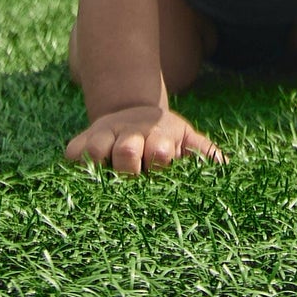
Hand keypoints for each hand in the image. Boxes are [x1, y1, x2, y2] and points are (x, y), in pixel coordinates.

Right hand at [64, 104, 224, 176]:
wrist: (133, 115)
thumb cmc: (165, 137)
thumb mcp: (187, 140)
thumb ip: (203, 152)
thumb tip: (224, 166)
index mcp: (158, 135)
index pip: (159, 149)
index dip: (160, 157)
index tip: (163, 162)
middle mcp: (129, 134)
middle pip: (126, 151)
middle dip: (131, 165)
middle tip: (133, 178)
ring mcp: (104, 137)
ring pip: (95, 152)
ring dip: (102, 167)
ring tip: (107, 182)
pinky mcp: (81, 143)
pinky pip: (72, 155)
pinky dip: (77, 166)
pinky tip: (87, 179)